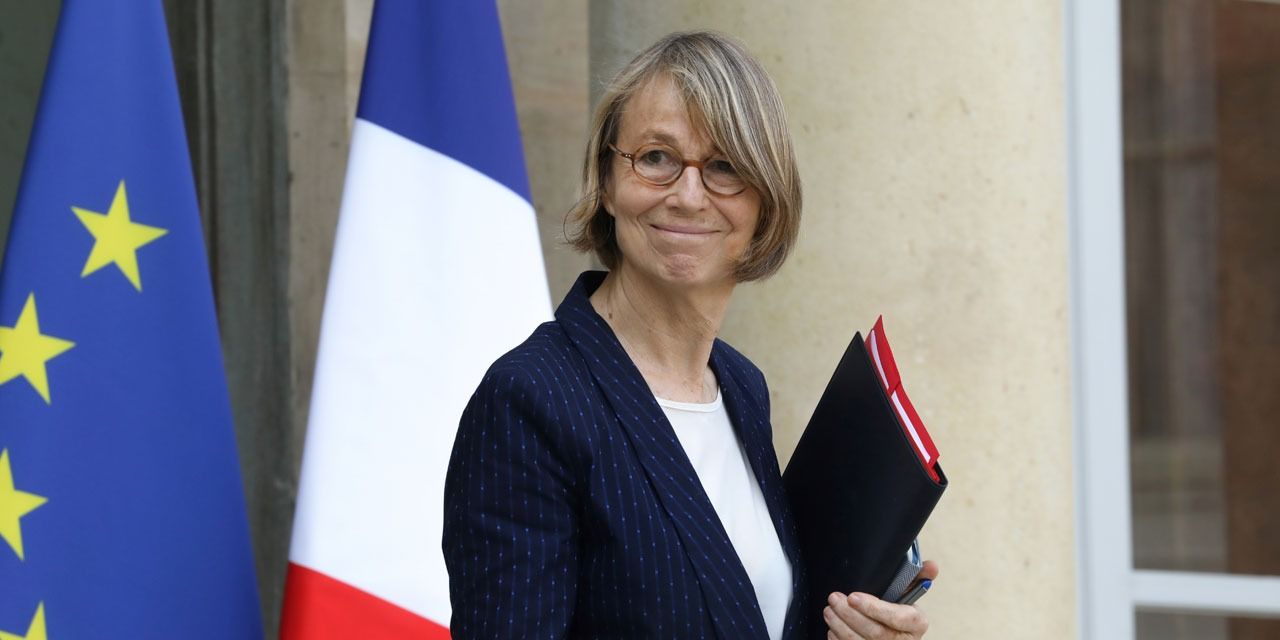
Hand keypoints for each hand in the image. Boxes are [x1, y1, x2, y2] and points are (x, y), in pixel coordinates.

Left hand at [823, 560, 937, 638]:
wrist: (896, 635)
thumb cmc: (899, 612)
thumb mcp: (909, 594)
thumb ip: (917, 577)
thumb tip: (932, 565)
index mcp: (916, 623)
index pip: (896, 618)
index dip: (873, 608)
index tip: (853, 596)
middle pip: (875, 632)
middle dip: (849, 615)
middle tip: (834, 599)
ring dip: (840, 626)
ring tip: (829, 610)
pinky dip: (838, 639)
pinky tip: (832, 628)